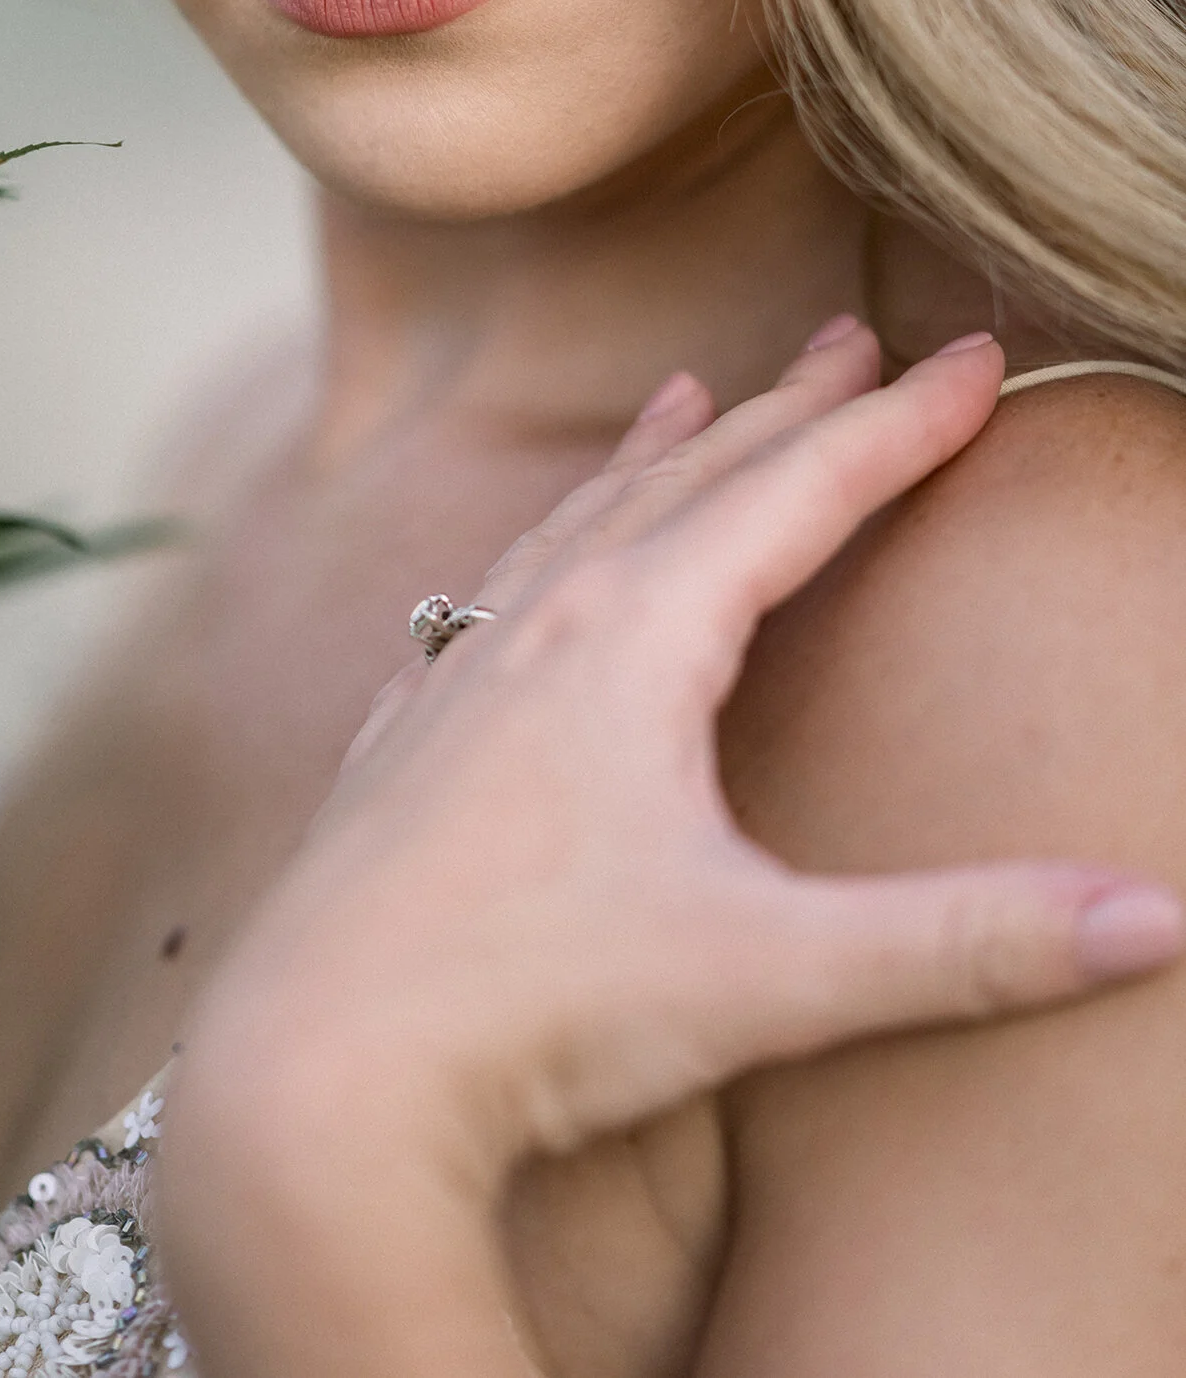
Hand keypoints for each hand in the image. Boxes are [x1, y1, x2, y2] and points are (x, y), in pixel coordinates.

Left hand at [159, 321, 1184, 1375]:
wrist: (313, 1074)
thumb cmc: (538, 1012)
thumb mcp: (775, 976)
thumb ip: (967, 944)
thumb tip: (1162, 922)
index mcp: (637, 639)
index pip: (803, 496)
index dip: (903, 427)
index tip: (979, 357)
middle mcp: (541, 626)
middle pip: (694, 482)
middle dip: (791, 410)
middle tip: (858, 339)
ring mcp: (457, 679)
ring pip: (576, 524)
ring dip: (655, 458)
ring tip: (691, 398)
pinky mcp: (403, 745)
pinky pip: (487, 600)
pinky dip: (542, 548)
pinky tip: (523, 574)